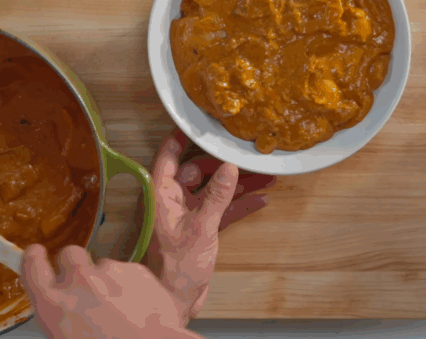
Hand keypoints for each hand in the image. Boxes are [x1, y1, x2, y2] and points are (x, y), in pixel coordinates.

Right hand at [20, 244, 201, 338]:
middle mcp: (78, 281)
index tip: (36, 254)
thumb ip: (58, 313)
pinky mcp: (137, 270)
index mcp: (53, 304)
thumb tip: (63, 309)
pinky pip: (127, 271)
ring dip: (106, 279)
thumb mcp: (63, 335)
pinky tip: (137, 306)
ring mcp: (110, 271)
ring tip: (118, 306)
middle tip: (83, 286)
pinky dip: (130, 284)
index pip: (32, 266)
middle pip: (69, 254)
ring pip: (102, 264)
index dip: (34, 258)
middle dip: (74, 265)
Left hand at [149, 129, 275, 323]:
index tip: (197, 124)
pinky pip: (222, 209)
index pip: (167, 157)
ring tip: (263, 176)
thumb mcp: (200, 227)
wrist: (176, 299)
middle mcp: (173, 201)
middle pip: (197, 171)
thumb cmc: (176, 267)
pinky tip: (260, 199)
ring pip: (214, 190)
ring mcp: (188, 214)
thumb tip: (228, 167)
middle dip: (222, 164)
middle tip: (244, 153)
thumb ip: (216, 196)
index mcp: (162, 195)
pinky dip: (239, 204)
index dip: (180, 138)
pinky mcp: (202, 229)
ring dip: (237, 184)